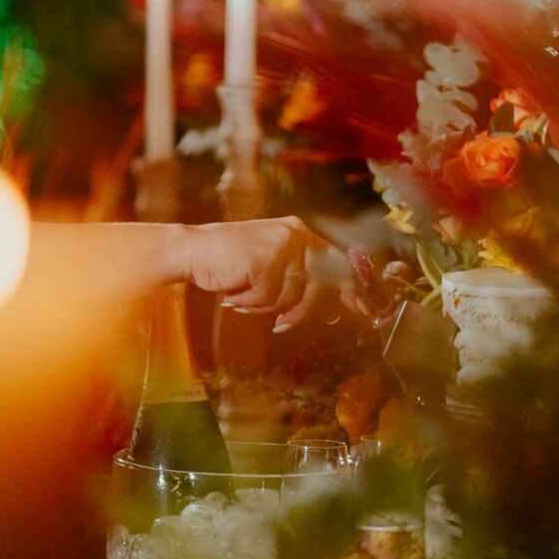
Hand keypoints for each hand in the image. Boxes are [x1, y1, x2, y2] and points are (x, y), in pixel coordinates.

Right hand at [182, 216, 344, 332]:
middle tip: (282, 325)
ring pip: (292, 297)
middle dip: (302, 312)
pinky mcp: (265, 259)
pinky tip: (235, 290)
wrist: (193, 251)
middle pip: (321, 287)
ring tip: (245, 294)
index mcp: (301, 233)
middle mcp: (296, 234)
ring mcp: (282, 245)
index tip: (365, 312)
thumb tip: (334, 309)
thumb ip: (302, 279)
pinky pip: (268, 298)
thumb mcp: (273, 267)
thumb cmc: (231, 264)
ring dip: (266, 306)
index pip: (338, 263)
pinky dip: (250, 302)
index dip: (353, 291)